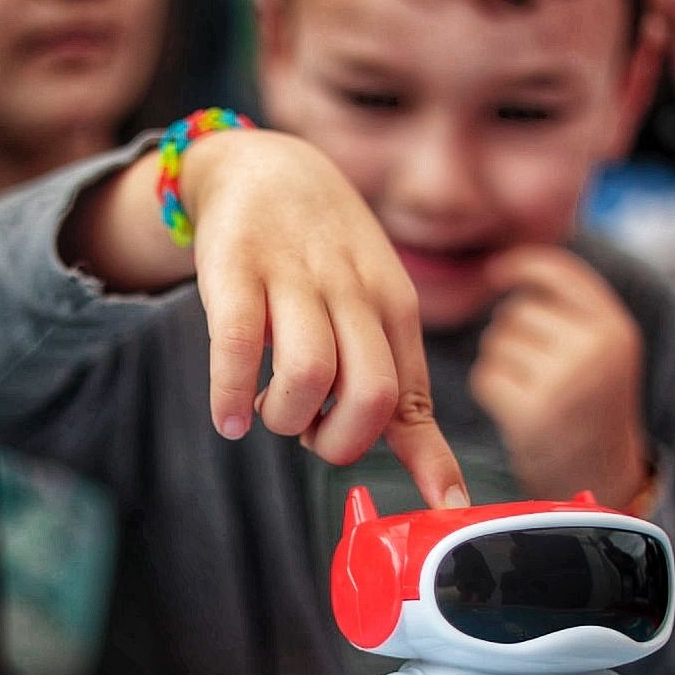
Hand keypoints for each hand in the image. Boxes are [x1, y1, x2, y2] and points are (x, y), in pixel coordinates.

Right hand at [179, 130, 468, 509]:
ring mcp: (293, 280)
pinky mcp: (234, 271)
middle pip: (369, 393)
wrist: (265, 168)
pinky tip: (228, 418)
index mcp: (393, 308)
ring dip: (286, 419)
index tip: (446, 505)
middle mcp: (351, 293)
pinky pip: (235, 347)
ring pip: (308, 374)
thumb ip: (399, 386)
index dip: (427, 458)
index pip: (413, 395)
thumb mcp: (378, 307)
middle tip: (312, 435)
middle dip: (338, 442)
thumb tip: (440, 480)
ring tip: (270, 411)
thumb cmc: (327, 258)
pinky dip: (230, 398)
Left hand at [470, 246, 649, 507]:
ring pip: (497, 343)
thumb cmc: (591, 407)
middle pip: (517, 312)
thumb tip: (505, 266)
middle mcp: (596, 349)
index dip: (522, 267)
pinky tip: (514, 409)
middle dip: (511, 336)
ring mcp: (565, 380)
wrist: (603, 478)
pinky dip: (490, 390)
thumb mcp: (603, 351)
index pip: (560, 274)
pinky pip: (486, 377)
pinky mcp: (533, 412)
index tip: (497, 272)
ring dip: (500, 363)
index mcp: (616, 328)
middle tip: (533, 370)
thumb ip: (570, 310)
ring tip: (529, 390)